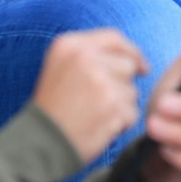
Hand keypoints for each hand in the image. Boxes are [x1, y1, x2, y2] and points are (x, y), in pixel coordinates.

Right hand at [31, 30, 147, 164]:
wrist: (38, 143)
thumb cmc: (52, 109)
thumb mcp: (61, 67)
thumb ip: (92, 55)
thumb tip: (137, 61)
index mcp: (71, 45)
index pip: (114, 38)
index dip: (132, 52)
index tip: (142, 67)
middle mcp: (86, 58)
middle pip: (127, 64)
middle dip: (122, 85)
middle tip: (97, 102)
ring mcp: (101, 81)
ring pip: (131, 91)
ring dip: (120, 106)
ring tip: (93, 115)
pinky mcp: (112, 106)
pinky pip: (132, 113)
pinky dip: (121, 124)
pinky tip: (98, 128)